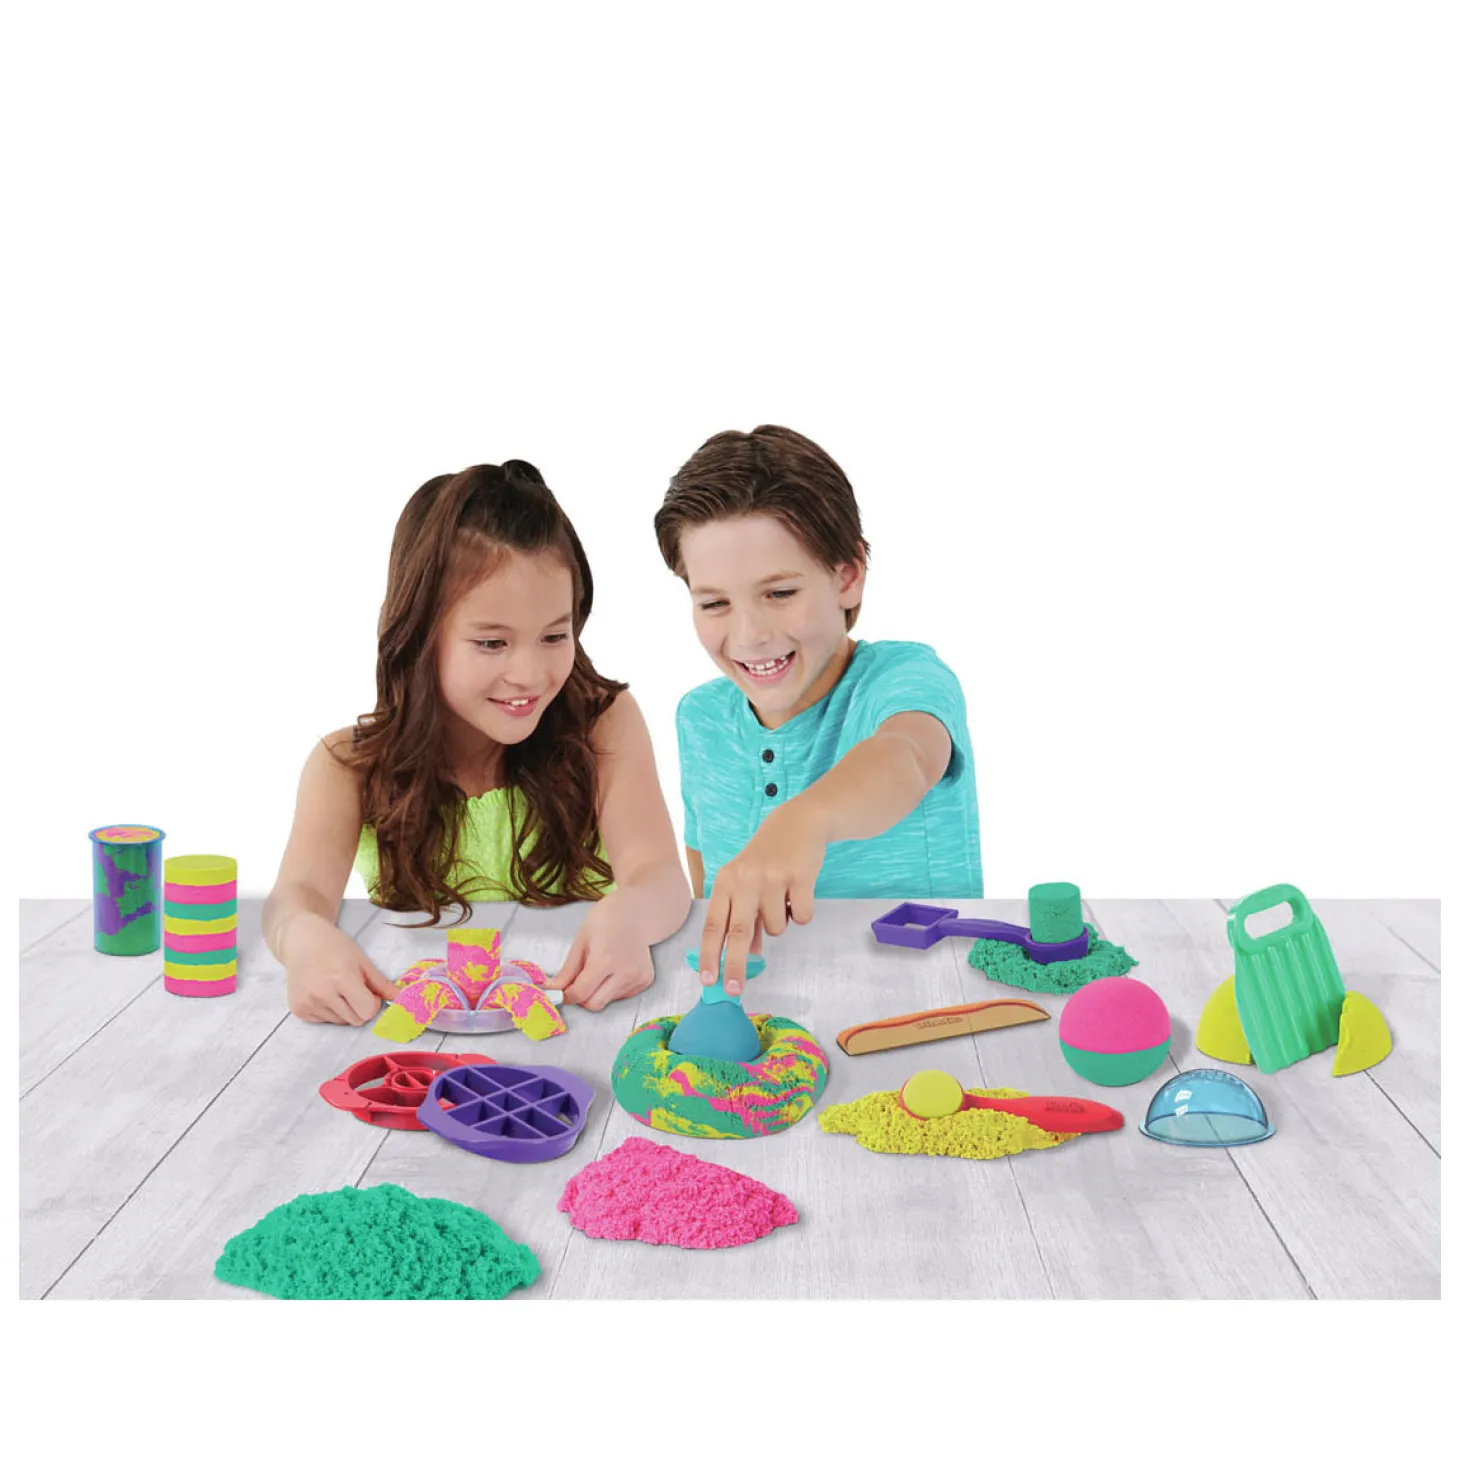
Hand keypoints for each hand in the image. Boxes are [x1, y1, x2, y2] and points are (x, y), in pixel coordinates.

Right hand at [281, 913, 398, 1023]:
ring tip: (336, 989)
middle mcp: (322, 994)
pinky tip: (323, 993)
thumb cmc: (335, 947)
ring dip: (345, 1010)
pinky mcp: (298, 1010)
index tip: (369, 992)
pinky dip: (329, 1011)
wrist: (302, 941)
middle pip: (356, 1020)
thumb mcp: (362, 960)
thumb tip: (401, 998)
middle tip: (354, 990)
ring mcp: (308, 1004)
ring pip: (341, 1022)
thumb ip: (381, 983)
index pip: (367, 1011)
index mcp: (341, 979)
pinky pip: (325, 1021)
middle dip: (361, 1008)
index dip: (373, 1003)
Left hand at [546, 896, 655, 1010]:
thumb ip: (567, 971)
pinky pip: (620, 996)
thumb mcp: (580, 942)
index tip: (561, 991)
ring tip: (601, 968)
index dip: (566, 995)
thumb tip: (551, 989)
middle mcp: (625, 972)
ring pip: (607, 1001)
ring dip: (598, 992)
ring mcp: (638, 978)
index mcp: (605, 959)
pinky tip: (615, 969)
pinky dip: (612, 989)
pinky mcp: (645, 981)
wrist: (634, 913)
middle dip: (582, 997)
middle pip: (594, 1004)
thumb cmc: (604, 922)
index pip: (580, 993)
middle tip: (579, 981)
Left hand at [698, 803, 823, 993]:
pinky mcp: (800, 876)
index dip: (709, 955)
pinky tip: (800, 892)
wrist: (798, 822)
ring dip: (781, 923)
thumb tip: (748, 955)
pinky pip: (802, 917)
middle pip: (737, 932)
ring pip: (776, 927)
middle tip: (734, 990)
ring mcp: (772, 877)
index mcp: (726, 882)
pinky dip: (803, 913)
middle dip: (735, 965)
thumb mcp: (746, 883)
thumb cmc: (767, 857)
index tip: (708, 981)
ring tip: (784, 899)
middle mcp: (745, 879)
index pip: (713, 925)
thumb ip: (744, 918)